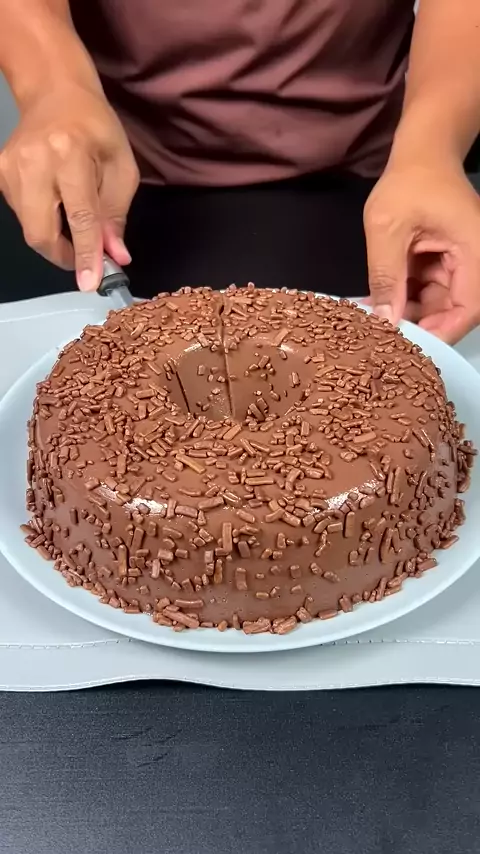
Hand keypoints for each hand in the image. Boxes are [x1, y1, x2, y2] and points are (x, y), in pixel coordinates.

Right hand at [0, 85, 138, 290]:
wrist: (55, 93)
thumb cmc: (96, 129)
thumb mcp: (121, 168)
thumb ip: (116, 215)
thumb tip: (115, 256)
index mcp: (68, 153)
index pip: (79, 217)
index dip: (86, 254)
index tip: (91, 283)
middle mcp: (33, 161)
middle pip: (41, 232)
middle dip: (65, 255)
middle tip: (86, 258)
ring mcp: (9, 167)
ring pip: (30, 228)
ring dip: (55, 238)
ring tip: (74, 221)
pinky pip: (22, 215)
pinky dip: (43, 222)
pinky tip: (55, 203)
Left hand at [363, 160, 479, 342]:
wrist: (422, 152)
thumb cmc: (407, 182)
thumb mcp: (387, 228)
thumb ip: (386, 276)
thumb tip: (384, 322)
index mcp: (475, 252)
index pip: (468, 308)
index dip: (442, 332)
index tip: (408, 345)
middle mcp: (475, 261)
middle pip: (454, 311)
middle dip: (420, 326)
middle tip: (381, 337)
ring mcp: (461, 263)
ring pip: (439, 305)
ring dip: (409, 314)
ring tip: (374, 320)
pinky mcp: (446, 263)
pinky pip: (430, 291)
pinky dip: (406, 298)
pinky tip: (378, 303)